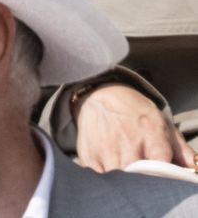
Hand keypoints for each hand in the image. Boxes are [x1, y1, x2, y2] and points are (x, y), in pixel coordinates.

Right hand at [74, 84, 195, 171]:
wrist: (99, 93)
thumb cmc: (134, 111)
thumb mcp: (161, 121)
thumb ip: (180, 148)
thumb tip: (193, 169)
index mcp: (151, 133)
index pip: (162, 169)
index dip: (162, 177)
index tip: (161, 176)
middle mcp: (128, 141)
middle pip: (140, 178)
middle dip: (143, 181)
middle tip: (143, 176)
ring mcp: (106, 149)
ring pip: (120, 181)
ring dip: (124, 182)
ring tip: (127, 171)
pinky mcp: (89, 155)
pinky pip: (100, 179)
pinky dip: (106, 180)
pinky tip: (110, 170)